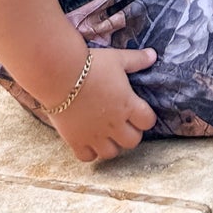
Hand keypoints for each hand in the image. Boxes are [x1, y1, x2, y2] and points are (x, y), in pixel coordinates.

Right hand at [51, 47, 157, 161]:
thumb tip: (153, 55)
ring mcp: (95, 135)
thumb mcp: (117, 58)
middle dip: (130, 133)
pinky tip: (87, 140)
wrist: (59, 74)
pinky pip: (87, 157)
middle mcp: (114, 124)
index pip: (148, 122)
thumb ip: (137, 60)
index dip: (145, 117)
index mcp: (128, 105)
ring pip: (111, 153)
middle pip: (132, 141)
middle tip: (122, 123)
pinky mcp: (76, 140)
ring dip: (111, 145)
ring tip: (106, 134)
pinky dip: (89, 152)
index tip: (138, 111)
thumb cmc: (90, 64)